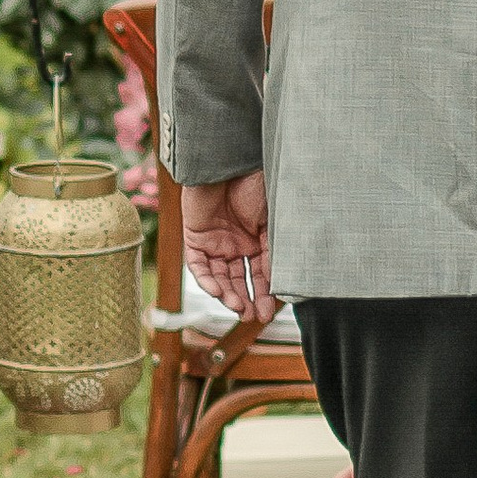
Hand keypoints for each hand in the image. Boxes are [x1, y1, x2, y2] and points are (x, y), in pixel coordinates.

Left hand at [183, 171, 275, 326]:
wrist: (230, 161)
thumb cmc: (256, 183)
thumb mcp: (272, 222)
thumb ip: (274, 250)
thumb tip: (281, 283)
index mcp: (257, 240)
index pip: (261, 274)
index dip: (264, 294)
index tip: (268, 313)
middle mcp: (236, 244)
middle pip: (239, 279)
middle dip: (246, 300)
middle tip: (252, 316)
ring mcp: (215, 241)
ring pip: (218, 277)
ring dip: (227, 294)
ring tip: (237, 307)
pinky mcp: (195, 237)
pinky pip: (198, 265)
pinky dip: (206, 280)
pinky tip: (217, 291)